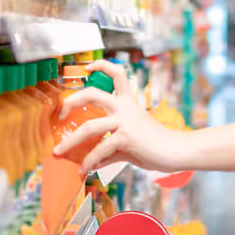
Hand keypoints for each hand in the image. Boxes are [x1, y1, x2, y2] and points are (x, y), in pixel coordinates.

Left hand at [54, 60, 188, 174]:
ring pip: (89, 127)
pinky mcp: (125, 138)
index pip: (116, 73)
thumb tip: (93, 162)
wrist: (175, 151)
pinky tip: (85, 169)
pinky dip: (89, 161)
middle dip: (71, 101)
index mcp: (127, 101)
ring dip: (71, 141)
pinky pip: (100, 149)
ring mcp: (124, 122)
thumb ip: (110, 147)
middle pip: (92, 93)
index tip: (87, 69)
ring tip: (59, 151)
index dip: (101, 65)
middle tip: (61, 114)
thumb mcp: (130, 140)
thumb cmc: (155, 144)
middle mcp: (124, 107)